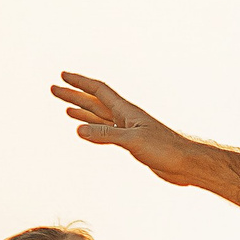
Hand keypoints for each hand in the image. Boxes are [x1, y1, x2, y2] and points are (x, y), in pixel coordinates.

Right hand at [52, 72, 202, 184]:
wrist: (186, 164)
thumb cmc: (166, 150)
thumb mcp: (133, 141)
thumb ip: (106, 135)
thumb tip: (79, 130)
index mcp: (126, 111)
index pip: (98, 90)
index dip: (80, 82)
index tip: (63, 75)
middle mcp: (126, 117)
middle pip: (94, 101)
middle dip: (74, 95)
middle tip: (53, 89)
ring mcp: (129, 130)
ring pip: (99, 117)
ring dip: (81, 110)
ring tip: (65, 106)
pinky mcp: (133, 144)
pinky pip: (106, 132)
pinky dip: (93, 129)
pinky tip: (85, 129)